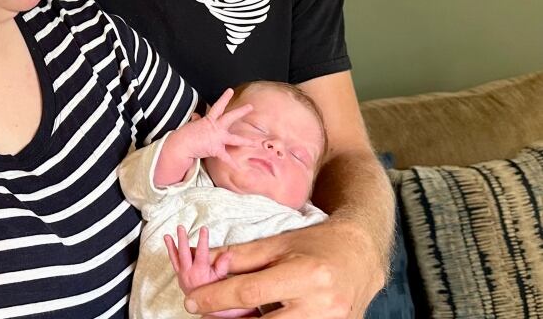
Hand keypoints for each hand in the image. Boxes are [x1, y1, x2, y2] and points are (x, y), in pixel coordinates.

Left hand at [164, 225, 257, 318]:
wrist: (202, 304)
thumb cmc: (212, 290)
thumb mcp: (220, 279)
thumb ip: (223, 265)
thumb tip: (229, 254)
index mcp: (200, 271)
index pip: (202, 252)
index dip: (203, 240)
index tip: (204, 229)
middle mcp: (189, 272)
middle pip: (184, 253)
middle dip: (182, 239)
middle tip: (181, 228)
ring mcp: (182, 274)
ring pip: (175, 257)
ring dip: (171, 245)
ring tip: (167, 235)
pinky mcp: (179, 275)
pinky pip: (173, 261)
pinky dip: (171, 252)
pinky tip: (169, 243)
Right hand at [180, 88, 255, 165]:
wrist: (181, 145)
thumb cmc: (185, 135)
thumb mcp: (192, 125)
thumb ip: (196, 120)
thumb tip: (195, 115)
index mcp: (209, 120)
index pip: (218, 106)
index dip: (224, 98)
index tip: (230, 90)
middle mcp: (216, 128)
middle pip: (230, 117)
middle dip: (240, 111)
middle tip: (250, 106)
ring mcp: (217, 139)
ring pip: (235, 139)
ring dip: (246, 141)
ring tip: (257, 143)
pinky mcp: (216, 150)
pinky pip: (226, 158)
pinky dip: (233, 164)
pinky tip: (240, 168)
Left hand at [182, 219, 385, 317]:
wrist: (362, 254)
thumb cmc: (318, 243)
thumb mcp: (279, 243)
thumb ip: (242, 256)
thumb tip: (207, 260)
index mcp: (305, 275)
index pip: (250, 292)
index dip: (216, 298)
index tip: (192, 301)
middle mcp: (320, 306)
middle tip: (207, 315)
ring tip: (231, 317)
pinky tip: (259, 318)